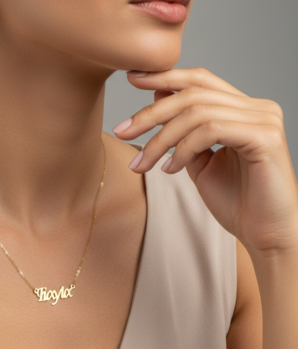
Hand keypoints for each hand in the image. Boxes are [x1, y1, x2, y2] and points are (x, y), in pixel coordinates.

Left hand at [112, 67, 297, 257]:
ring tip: (143, 164)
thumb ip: (182, 131)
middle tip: (121, 130)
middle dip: (150, 113)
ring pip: (196, 113)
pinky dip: (183, 149)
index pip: (200, 81)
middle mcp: (256, 107)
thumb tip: (158, 97)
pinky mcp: (265, 137)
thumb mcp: (198, 160)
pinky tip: (170, 169)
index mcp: (241, 109)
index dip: (164, 76)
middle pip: (192, 94)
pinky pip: (211, 130)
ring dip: (161, 139)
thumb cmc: (235, 200)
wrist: (264, 234)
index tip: (132, 79)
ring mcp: (263, 119)